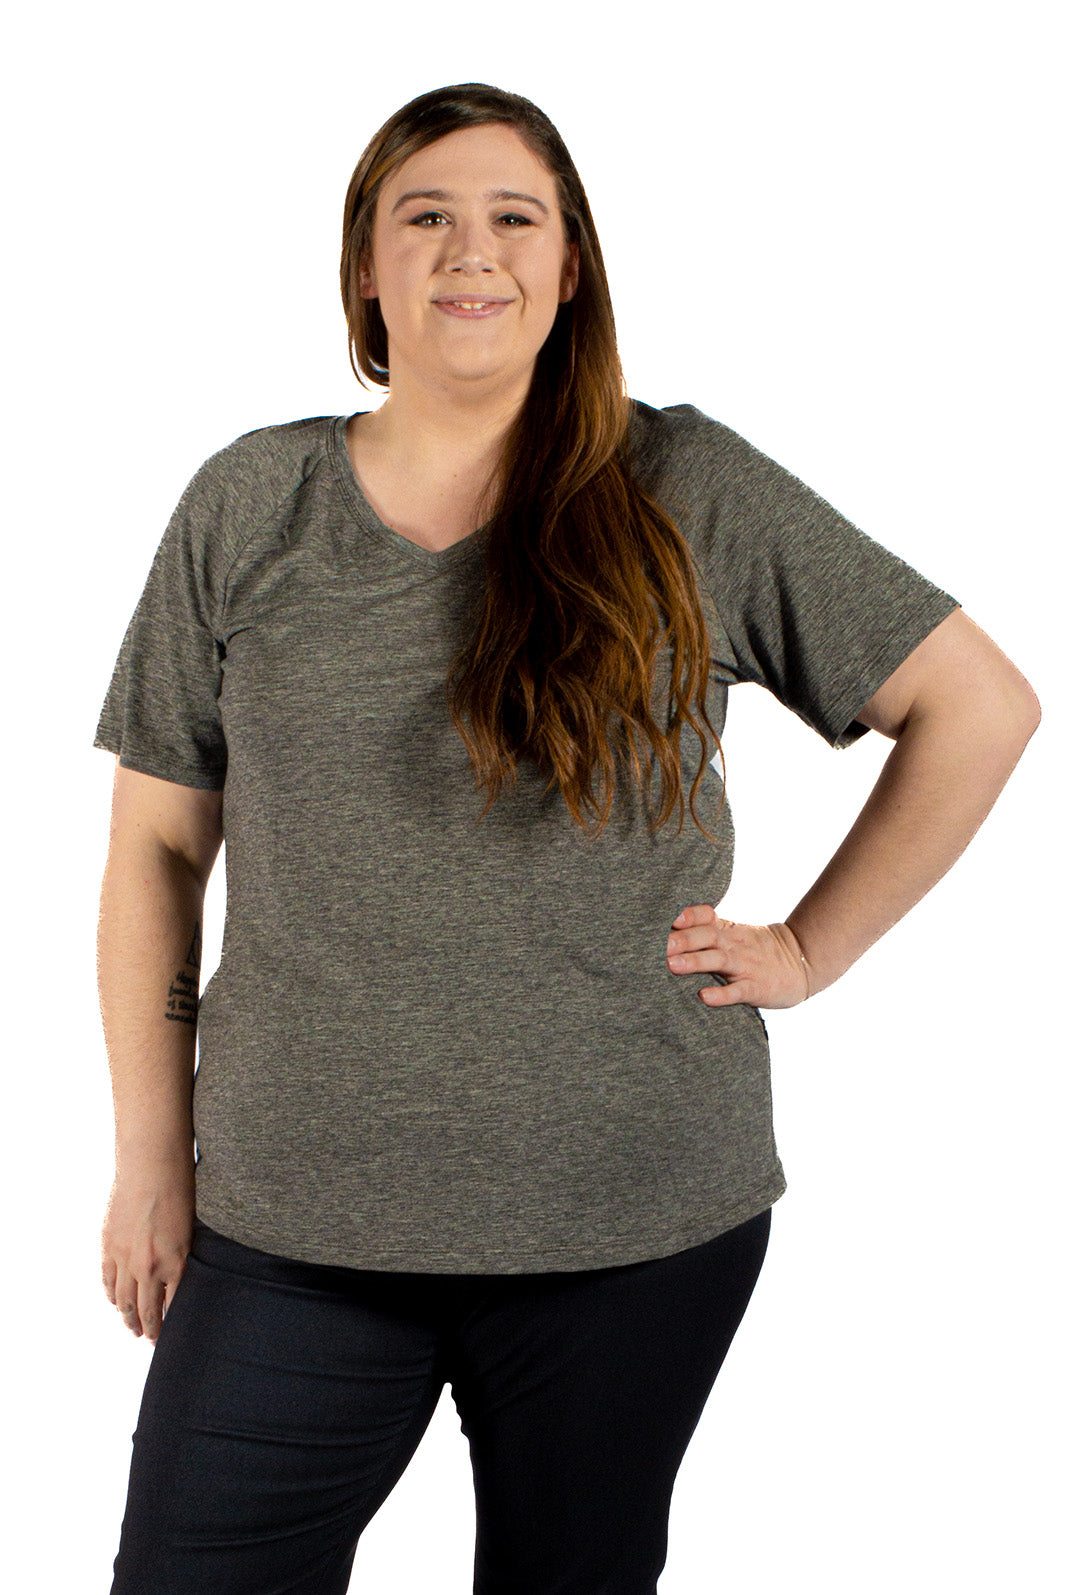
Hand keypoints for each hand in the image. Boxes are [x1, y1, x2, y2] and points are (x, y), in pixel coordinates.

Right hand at [101, 1152, 194, 1345]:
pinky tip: (115, 1302)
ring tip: (134, 1329)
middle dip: (151, 1330)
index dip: (173, 1324)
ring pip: (124, 1301)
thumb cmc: (182, 1190)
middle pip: (147, 1311)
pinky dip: (111, 1295)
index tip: (174, 1334)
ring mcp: (126, 1258)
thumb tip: (183, 1274)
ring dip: (128, 1318)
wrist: (151, 1166)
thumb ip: (186, 1255)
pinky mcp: (109, 1245)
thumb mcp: (194, 1228)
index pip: (174, 1306)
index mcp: (176, 1263)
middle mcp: (150, 1267)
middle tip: (153, 1340)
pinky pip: (108, 1280)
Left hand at [666, 905, 811, 1009]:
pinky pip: (737, 991)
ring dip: (694, 962)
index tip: (665, 916)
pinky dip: (721, 995)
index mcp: (725, 930)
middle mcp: (733, 944)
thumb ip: (702, 930)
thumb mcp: (732, 933)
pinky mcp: (755, 987)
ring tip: (671, 965)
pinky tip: (704, 997)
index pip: (704, 916)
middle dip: (680, 939)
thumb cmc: (755, 949)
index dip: (686, 915)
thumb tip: (662, 931)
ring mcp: (745, 965)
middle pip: (705, 936)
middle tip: (654, 944)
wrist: (800, 961)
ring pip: (718, 960)